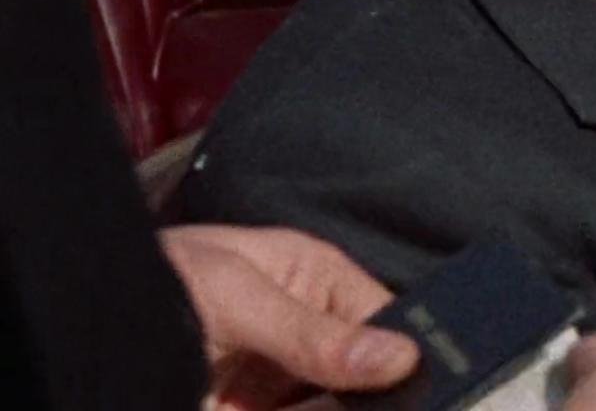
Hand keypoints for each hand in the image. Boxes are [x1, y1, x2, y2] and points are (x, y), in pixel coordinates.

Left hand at [159, 225, 417, 409]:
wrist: (79, 334)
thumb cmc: (157, 285)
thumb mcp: (236, 295)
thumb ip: (312, 333)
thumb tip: (400, 358)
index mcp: (316, 280)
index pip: (387, 318)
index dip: (411, 350)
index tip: (432, 382)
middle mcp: (309, 335)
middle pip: (369, 373)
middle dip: (384, 392)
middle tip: (364, 396)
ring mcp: (283, 383)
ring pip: (338, 405)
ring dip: (347, 407)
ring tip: (319, 399)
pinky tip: (290, 409)